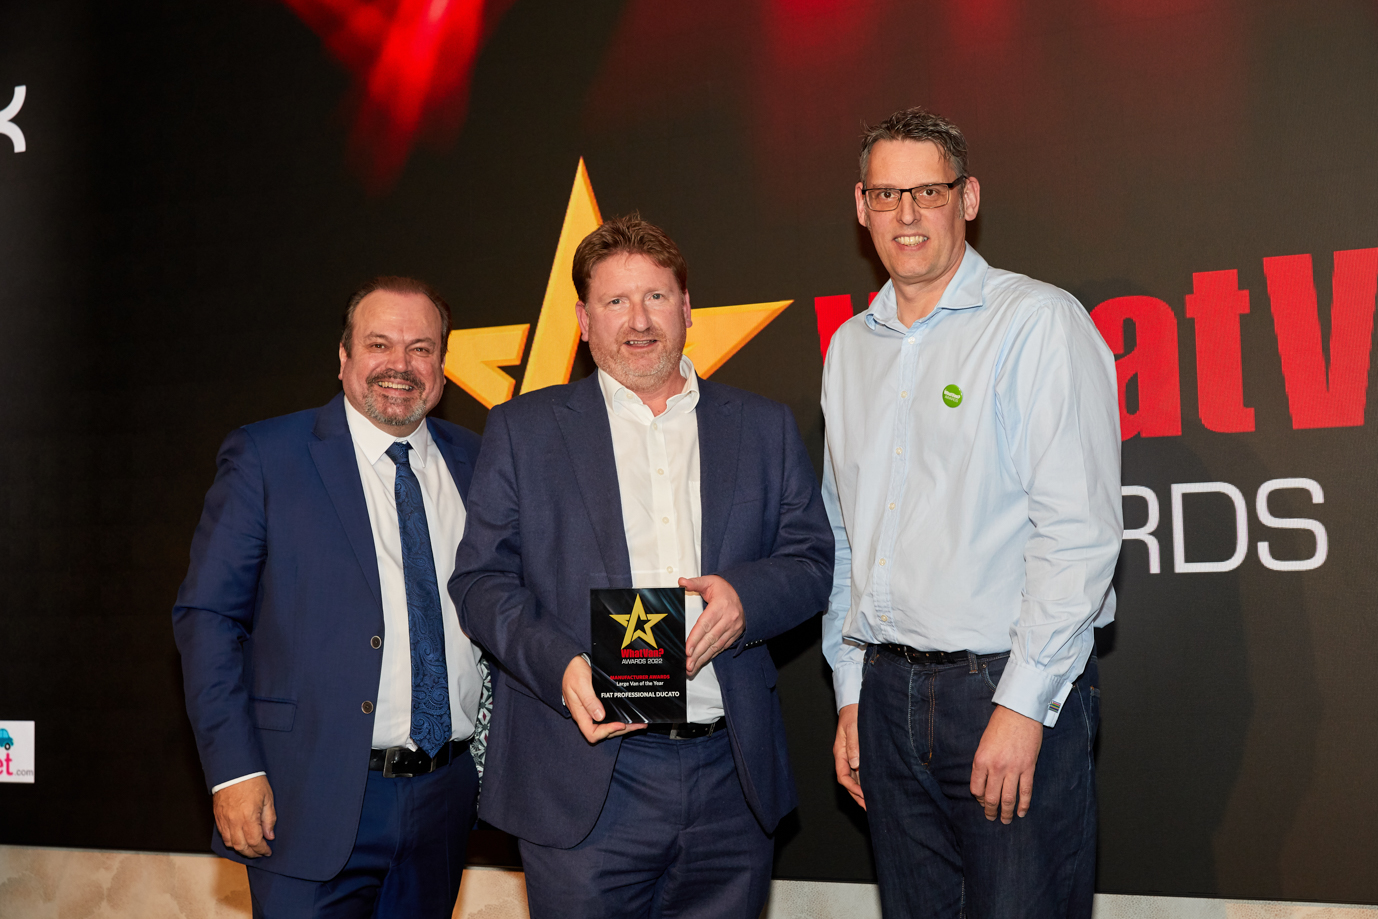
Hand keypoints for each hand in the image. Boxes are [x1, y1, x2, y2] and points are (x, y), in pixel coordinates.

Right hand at [212, 775, 275, 857]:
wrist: (234, 770)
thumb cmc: (252, 780)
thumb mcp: (268, 798)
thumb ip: (269, 819)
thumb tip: (269, 835)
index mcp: (248, 817)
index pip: (255, 842)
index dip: (262, 850)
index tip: (267, 851)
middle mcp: (234, 822)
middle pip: (242, 847)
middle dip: (252, 853)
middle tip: (260, 853)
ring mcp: (224, 820)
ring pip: (230, 843)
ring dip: (241, 849)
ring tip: (250, 848)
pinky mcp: (217, 817)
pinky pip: (223, 835)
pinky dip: (231, 841)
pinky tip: (239, 839)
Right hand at [562, 655, 646, 743]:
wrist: (574, 662)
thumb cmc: (574, 672)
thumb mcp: (580, 684)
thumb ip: (588, 700)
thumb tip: (600, 716)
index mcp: (580, 713)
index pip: (592, 733)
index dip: (606, 732)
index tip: (620, 724)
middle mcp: (587, 716)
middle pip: (604, 732)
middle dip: (622, 730)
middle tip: (639, 724)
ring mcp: (593, 712)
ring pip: (609, 726)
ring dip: (625, 726)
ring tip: (640, 723)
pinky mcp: (599, 706)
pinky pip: (610, 717)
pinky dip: (621, 718)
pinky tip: (631, 716)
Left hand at [679, 575, 744, 677]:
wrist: (747, 594)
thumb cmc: (725, 588)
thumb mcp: (710, 581)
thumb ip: (695, 582)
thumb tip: (681, 582)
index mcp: (720, 606)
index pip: (705, 625)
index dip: (695, 638)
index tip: (687, 650)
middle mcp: (728, 619)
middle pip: (710, 639)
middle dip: (697, 654)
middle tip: (687, 665)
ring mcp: (733, 628)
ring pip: (716, 646)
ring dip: (704, 658)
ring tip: (692, 667)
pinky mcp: (735, 634)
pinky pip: (722, 646)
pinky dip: (712, 655)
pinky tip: (703, 661)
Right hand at [833, 703, 864, 808]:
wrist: (855, 704)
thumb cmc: (853, 714)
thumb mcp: (853, 727)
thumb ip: (853, 744)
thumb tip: (855, 764)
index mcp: (840, 753)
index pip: (843, 776)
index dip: (853, 788)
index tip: (864, 795)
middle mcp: (845, 758)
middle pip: (848, 782)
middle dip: (857, 795)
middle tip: (869, 807)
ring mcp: (851, 757)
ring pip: (854, 779)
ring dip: (862, 791)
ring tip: (872, 802)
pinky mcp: (859, 754)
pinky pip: (860, 772)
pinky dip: (865, 782)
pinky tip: (874, 787)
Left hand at [969, 704, 1043, 822]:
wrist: (1020, 713)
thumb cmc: (999, 725)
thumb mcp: (983, 743)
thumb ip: (983, 763)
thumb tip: (984, 782)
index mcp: (981, 760)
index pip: (976, 789)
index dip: (979, 799)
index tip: (982, 802)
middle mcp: (996, 767)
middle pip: (991, 797)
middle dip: (991, 811)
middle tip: (991, 818)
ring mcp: (1013, 769)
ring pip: (1008, 798)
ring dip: (1006, 813)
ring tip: (1005, 820)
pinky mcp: (1028, 768)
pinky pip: (1025, 791)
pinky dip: (1023, 805)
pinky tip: (1021, 812)